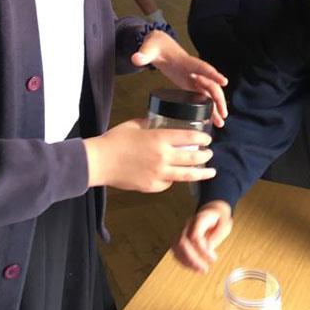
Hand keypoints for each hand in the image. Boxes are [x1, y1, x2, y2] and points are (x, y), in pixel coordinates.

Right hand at [84, 118, 214, 191]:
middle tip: (209, 153)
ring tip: (210, 172)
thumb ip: (151, 124)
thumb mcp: (135, 125)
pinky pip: (169, 183)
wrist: (99, 161)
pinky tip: (176, 176)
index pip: (190, 138)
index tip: (207, 139)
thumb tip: (159, 122)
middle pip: (193, 157)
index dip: (202, 138)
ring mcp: (159, 173)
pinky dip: (173, 179)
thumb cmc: (115, 140)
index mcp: (160, 138)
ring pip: (187, 175)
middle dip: (205, 155)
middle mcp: (163, 157)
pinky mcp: (152, 186)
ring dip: (202, 173)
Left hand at [133, 30, 227, 126]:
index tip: (224, 82)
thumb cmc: (156, 45)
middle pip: (210, 84)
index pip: (202, 67)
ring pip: (208, 93)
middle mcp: (193, 71)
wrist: (159, 45)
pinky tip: (210, 119)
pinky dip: (207, 107)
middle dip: (218, 99)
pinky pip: (201, 97)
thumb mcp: (148, 48)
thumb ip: (143, 54)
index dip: (212, 74)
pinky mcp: (189, 84)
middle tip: (223, 114)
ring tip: (220, 122)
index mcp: (186, 61)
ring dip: (215, 107)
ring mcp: (193, 78)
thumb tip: (137, 59)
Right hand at [172, 201, 232, 272]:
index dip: (202, 250)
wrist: (212, 213)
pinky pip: (176, 251)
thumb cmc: (219, 220)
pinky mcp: (179, 238)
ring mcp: (182, 230)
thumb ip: (218, 234)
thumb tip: (208, 247)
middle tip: (204, 269)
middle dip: (192, 259)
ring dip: (186, 262)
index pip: (195, 235)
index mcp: (200, 219)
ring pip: (176, 247)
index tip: (213, 259)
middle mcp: (188, 224)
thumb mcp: (225, 224)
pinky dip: (183, 261)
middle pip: (182, 242)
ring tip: (200, 270)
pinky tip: (193, 267)